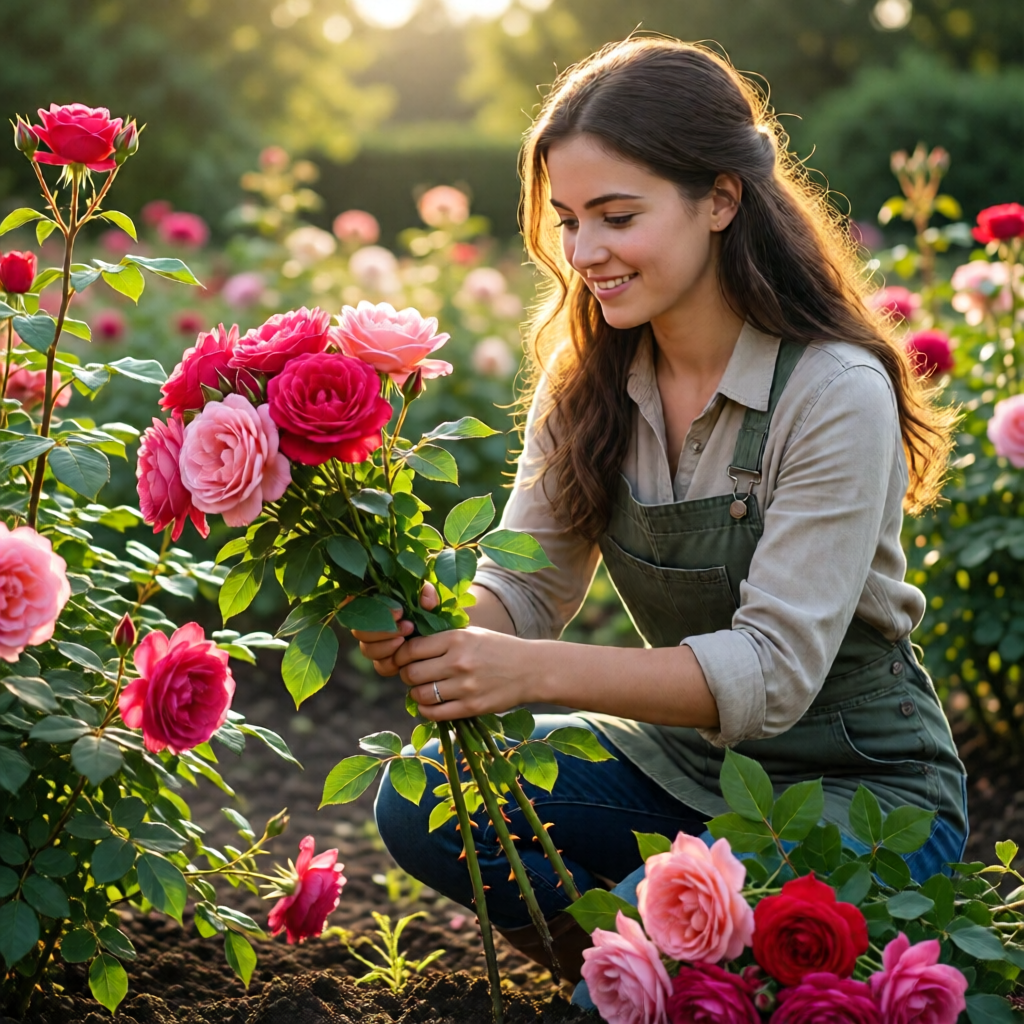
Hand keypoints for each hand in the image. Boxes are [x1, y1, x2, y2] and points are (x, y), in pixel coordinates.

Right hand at [351, 582, 438, 676]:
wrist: (439, 638)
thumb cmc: (431, 614)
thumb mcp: (430, 602)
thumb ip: (427, 596)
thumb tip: (425, 591)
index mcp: (376, 605)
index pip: (358, 605)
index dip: (372, 609)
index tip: (400, 612)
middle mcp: (370, 624)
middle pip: (360, 631)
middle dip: (383, 630)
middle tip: (408, 627)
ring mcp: (375, 645)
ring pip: (367, 649)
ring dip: (386, 646)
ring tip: (405, 641)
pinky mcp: (385, 662)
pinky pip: (380, 666)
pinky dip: (391, 663)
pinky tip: (405, 658)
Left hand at [391, 626, 536, 720]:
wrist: (531, 669)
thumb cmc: (497, 648)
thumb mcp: (471, 633)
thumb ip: (442, 639)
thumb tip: (408, 648)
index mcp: (456, 638)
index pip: (411, 649)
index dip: (401, 655)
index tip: (403, 659)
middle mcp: (458, 661)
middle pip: (411, 673)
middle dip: (406, 675)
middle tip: (413, 676)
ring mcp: (465, 686)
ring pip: (420, 694)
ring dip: (416, 694)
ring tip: (423, 690)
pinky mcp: (471, 707)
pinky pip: (435, 713)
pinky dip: (426, 710)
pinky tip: (431, 704)